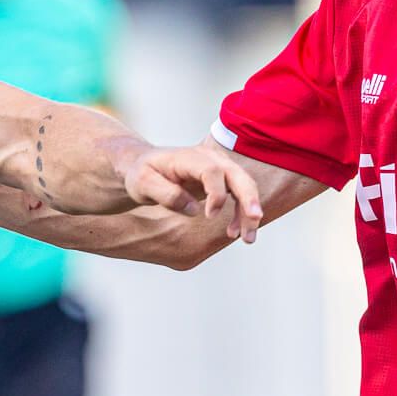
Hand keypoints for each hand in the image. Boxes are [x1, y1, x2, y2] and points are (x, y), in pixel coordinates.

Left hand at [120, 141, 263, 242]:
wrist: (144, 166)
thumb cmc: (142, 174)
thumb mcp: (142, 183)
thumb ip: (165, 194)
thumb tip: (194, 209)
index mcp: (189, 157)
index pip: (212, 171)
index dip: (216, 193)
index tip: (210, 216)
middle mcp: (210, 158)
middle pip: (238, 176)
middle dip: (249, 199)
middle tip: (254, 220)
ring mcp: (219, 167)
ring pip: (245, 187)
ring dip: (250, 212)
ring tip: (248, 239)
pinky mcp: (223, 180)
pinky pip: (240, 196)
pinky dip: (242, 214)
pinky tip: (234, 233)